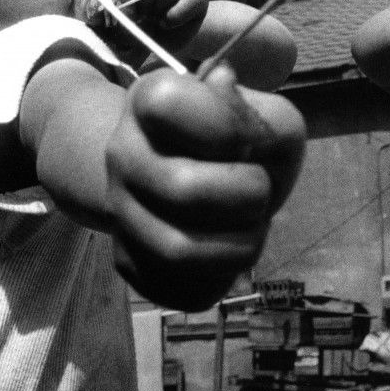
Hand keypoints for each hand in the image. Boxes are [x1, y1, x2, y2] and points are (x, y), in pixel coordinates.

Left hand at [100, 0, 208, 56]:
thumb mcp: (111, 24)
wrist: (166, 38)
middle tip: (141, 17)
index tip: (121, 17)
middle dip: (141, 3)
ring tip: (155, 19)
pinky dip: (176, 17)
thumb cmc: (135, 26)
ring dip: (159, 11)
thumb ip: (98, 15)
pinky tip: (169, 22)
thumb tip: (94, 10)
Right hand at [106, 65, 305, 310]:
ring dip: (242, 245)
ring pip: (181, 251)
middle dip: (248, 196)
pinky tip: (226, 251)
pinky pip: (183, 290)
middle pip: (183, 190)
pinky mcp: (131, 264)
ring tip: (251, 227)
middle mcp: (122, 154)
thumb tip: (248, 137)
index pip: (170, 105)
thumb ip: (269, 126)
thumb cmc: (238, 144)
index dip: (227, 128)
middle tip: (260, 192)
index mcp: (150, 100)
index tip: (249, 141)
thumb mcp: (266, 120)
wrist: (190, 172)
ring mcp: (120, 212)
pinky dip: (222, 278)